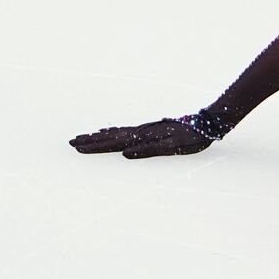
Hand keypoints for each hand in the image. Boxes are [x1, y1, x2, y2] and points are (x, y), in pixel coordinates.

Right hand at [69, 117, 214, 158]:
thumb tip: (125, 154)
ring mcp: (145, 130)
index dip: (95, 146)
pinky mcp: (151, 129)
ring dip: (99, 136)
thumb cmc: (191, 138)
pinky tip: (109, 130)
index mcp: (143, 138)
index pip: (113, 143)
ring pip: (116, 133)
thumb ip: (149, 150)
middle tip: (72, 141)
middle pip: (111, 137)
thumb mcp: (172, 147)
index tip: (77, 146)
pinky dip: (114, 131)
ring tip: (84, 136)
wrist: (206, 124)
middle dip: (91, 141)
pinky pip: (126, 130)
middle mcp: (141, 132)